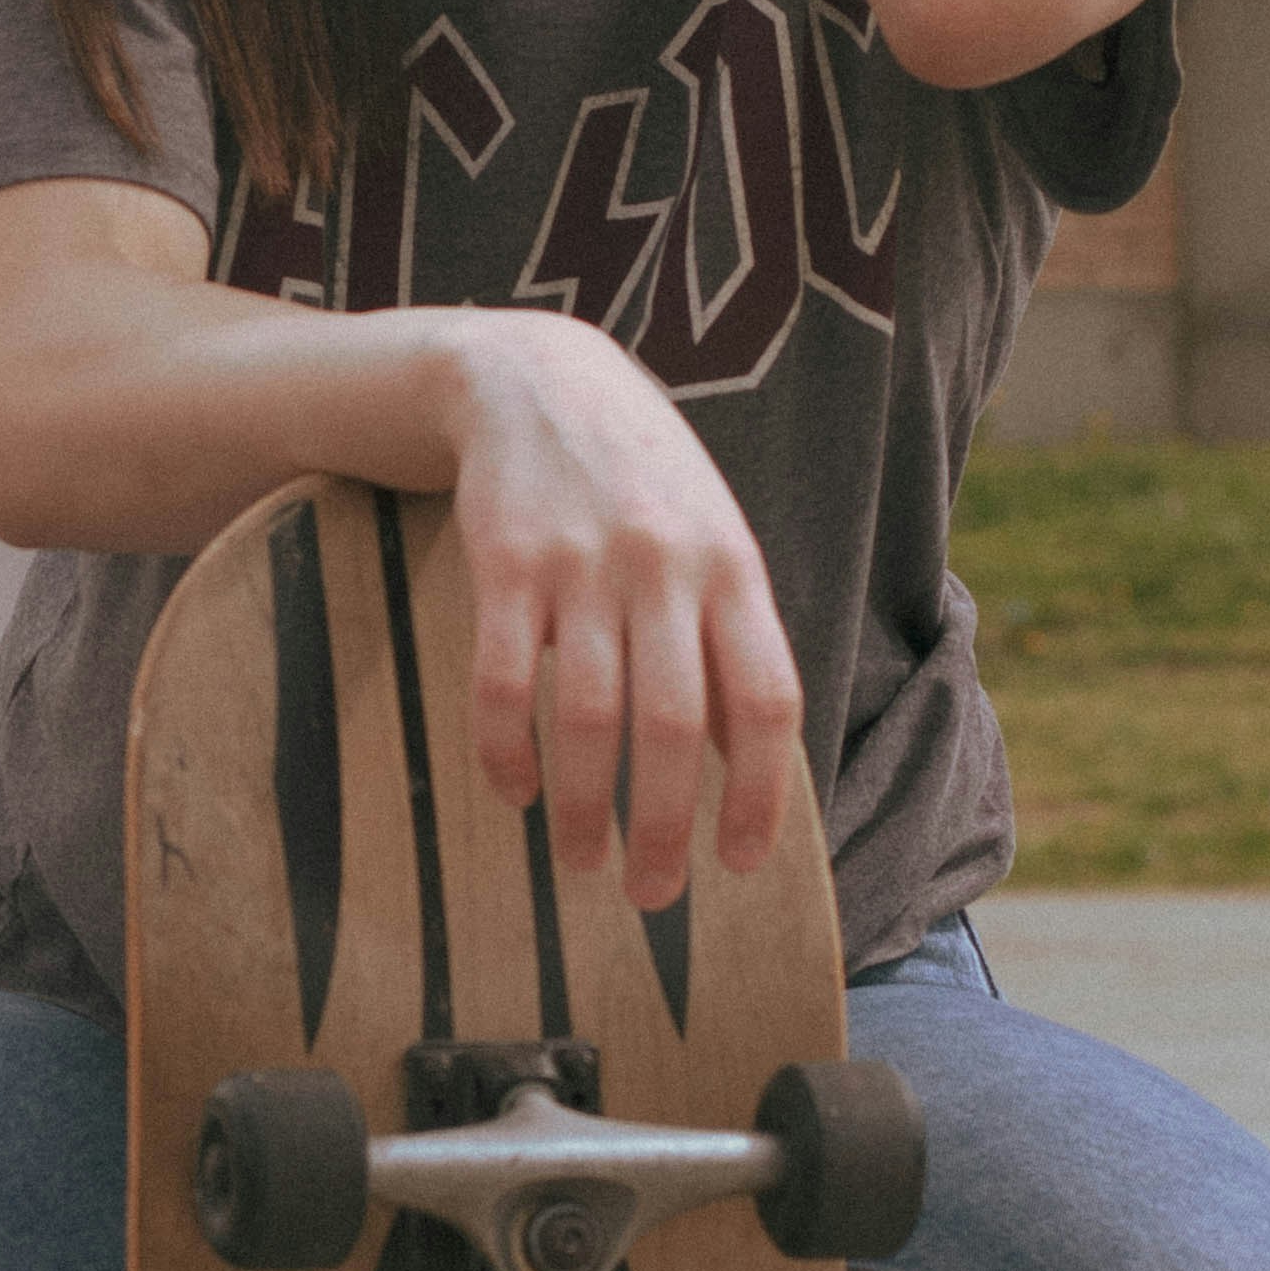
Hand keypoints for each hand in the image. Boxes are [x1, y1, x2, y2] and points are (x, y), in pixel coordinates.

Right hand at [442, 312, 803, 903]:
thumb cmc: (642, 483)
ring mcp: (583, 562)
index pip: (765, 702)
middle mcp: (666, 567)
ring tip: (582, 861)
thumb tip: (738, 770)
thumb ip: (726, 638)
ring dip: (583, 806)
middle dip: (664, 827)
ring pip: (587, 715)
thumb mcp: (711, 540)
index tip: (739, 863)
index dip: (759, 794)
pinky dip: (508, 750)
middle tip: (651, 894)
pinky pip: (504, 679)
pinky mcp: (506, 560)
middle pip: (673, 726)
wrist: (539, 377)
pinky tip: (514, 791)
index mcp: (733, 569)